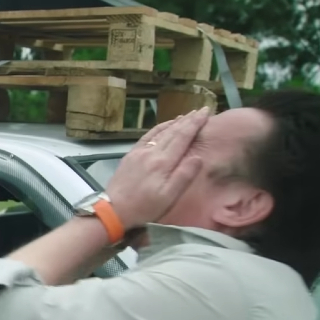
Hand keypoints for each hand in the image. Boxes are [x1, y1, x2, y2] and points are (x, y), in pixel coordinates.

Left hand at [105, 108, 209, 227]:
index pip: (183, 137)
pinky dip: (158, 128)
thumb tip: (198, 157)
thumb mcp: (169, 196)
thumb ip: (184, 176)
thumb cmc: (144, 207)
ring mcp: (139, 152)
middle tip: (201, 109)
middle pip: (173, 131)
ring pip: (160, 131)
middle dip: (188, 119)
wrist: (113, 210)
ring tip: (186, 115)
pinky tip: (163, 126)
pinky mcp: (130, 155)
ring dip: (174, 122)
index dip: (195, 123)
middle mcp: (151, 152)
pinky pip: (147, 136)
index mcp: (163, 162)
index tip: (206, 111)